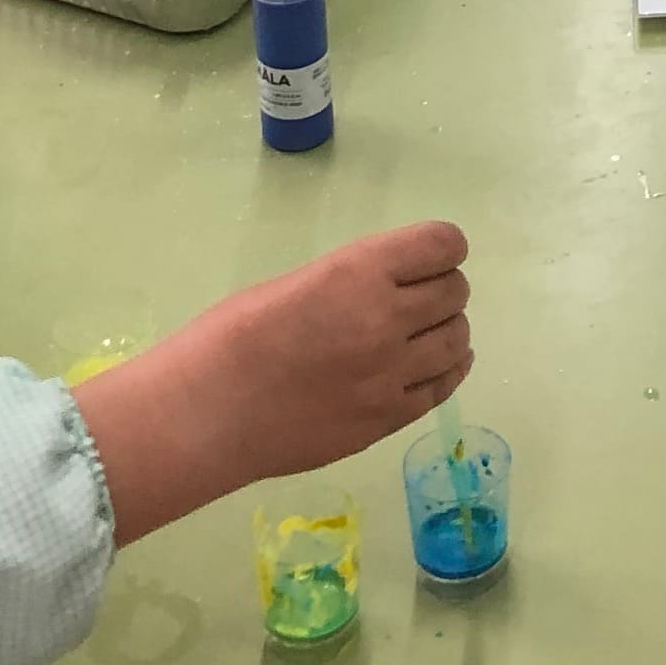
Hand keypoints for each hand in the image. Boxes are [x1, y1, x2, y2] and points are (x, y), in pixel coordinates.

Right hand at [69, 221, 474, 547]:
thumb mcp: (300, 281)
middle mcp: (386, 319)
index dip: (443, 247)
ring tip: (423, 335)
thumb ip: (355, 281)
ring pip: (458, 340)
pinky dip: (447, 371)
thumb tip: (391, 287)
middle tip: (419, 298)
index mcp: (360, 271)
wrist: (208, 412)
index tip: (431, 256)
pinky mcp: (386, 421)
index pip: (443, 244)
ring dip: (446, 330)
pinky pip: (443, 389)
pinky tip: (433, 366)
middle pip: (455, 292)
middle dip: (443, 289)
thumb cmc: (233, 335)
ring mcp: (391, 375)